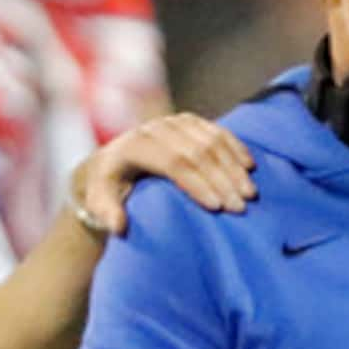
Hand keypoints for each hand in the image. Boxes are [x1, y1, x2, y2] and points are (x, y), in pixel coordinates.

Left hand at [69, 113, 255, 233]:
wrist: (112, 161)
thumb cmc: (108, 187)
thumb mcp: (98, 201)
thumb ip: (106, 213)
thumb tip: (119, 227)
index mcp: (134, 146)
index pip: (172, 162)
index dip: (196, 184)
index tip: (217, 207)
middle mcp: (155, 129)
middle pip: (196, 152)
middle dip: (221, 180)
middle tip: (240, 206)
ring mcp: (173, 122)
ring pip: (211, 140)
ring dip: (234, 166)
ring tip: (249, 193)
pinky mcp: (188, 121)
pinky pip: (217, 131)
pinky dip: (235, 148)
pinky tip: (250, 167)